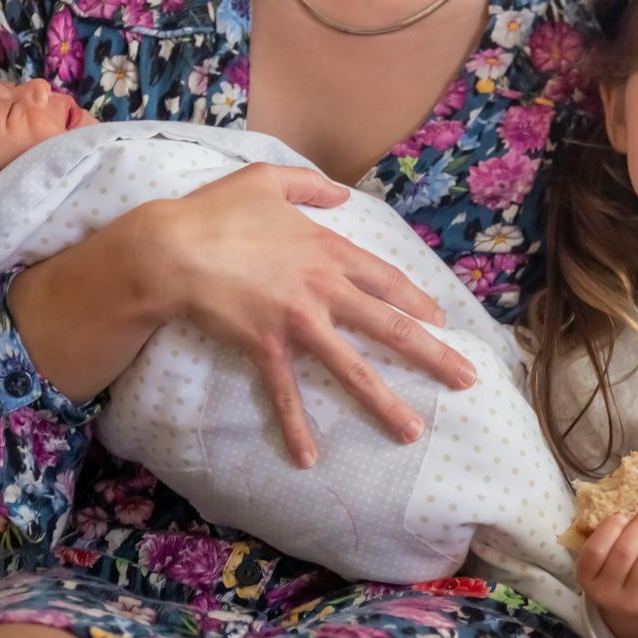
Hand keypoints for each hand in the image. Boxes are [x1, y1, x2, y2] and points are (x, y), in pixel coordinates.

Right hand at [150, 163, 470, 466]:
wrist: (171, 249)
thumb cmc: (215, 212)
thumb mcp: (268, 180)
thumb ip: (310, 185)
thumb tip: (340, 192)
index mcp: (329, 252)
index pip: (387, 281)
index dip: (417, 302)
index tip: (441, 321)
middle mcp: (324, 289)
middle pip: (390, 327)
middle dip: (433, 356)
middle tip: (466, 380)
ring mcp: (298, 322)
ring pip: (352, 368)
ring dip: (384, 403)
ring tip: (412, 431)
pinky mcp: (266, 347)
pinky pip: (285, 393)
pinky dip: (296, 426)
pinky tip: (308, 457)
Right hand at [575, 509, 637, 637]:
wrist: (631, 614)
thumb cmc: (616, 574)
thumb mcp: (602, 562)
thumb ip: (608, 539)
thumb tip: (627, 502)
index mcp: (587, 578)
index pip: (594, 551)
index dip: (609, 530)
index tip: (621, 516)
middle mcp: (606, 594)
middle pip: (624, 553)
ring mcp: (632, 604)